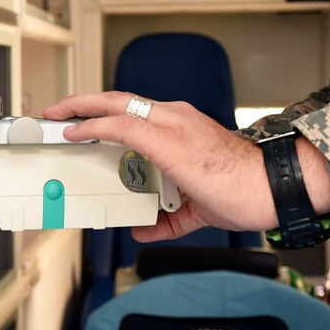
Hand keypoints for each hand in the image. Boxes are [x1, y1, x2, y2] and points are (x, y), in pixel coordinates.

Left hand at [42, 91, 275, 241]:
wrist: (270, 187)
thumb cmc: (245, 190)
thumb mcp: (197, 206)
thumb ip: (168, 218)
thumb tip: (144, 229)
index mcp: (183, 126)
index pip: (136, 112)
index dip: (105, 111)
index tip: (82, 118)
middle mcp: (175, 117)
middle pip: (119, 99)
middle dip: (84, 102)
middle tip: (58, 110)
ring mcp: (171, 125)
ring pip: (116, 105)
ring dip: (82, 109)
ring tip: (58, 117)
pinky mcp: (166, 140)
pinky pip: (121, 126)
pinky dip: (94, 126)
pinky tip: (76, 132)